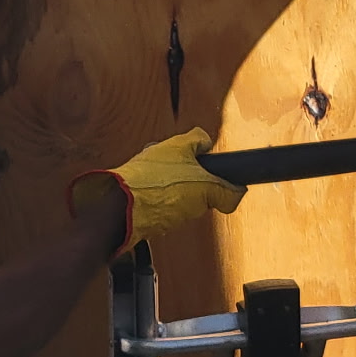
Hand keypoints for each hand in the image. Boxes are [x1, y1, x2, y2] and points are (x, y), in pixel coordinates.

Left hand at [67, 128, 245, 253]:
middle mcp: (157, 154)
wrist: (119, 211)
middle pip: (182, 160)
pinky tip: (163, 219)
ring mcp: (141, 172)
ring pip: (165, 179)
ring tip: (181, 210)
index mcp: (177, 144)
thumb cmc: (158, 191)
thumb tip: (235, 195)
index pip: (200, 137)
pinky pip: (151, 196)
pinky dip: (159, 207)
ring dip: (175, 194)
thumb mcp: (206, 191)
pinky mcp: (129, 191)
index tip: (218, 161)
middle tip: (203, 193)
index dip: (211, 150)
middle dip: (194, 178)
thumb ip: (225, 192)